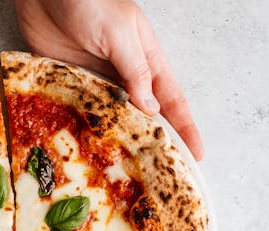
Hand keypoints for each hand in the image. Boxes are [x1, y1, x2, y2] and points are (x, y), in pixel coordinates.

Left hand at [14, 0, 202, 158]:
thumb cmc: (88, 0)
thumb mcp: (120, 34)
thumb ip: (135, 71)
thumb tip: (151, 110)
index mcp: (146, 59)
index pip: (172, 100)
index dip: (186, 128)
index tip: (197, 155)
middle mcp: (125, 74)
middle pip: (146, 117)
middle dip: (155, 144)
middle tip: (163, 175)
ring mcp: (98, 81)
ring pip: (115, 120)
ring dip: (120, 144)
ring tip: (128, 175)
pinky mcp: (71, 84)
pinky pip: (83, 113)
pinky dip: (88, 132)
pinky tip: (92, 152)